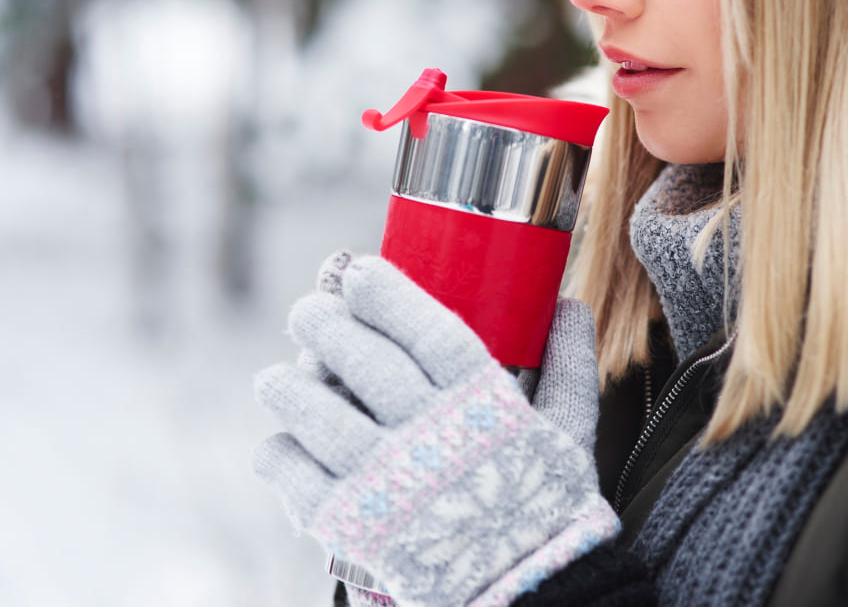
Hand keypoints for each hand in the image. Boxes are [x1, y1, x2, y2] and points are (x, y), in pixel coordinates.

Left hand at [253, 252, 617, 605]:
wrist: (530, 593)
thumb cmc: (548, 508)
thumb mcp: (572, 434)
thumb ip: (571, 367)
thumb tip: (570, 306)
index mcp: (484, 406)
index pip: (429, 331)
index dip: (388, 294)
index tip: (360, 273)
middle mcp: (432, 437)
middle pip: (364, 362)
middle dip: (323, 325)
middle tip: (307, 312)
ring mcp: (389, 483)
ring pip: (318, 415)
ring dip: (287, 388)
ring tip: (276, 379)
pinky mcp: (355, 528)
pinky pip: (299, 480)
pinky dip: (280, 457)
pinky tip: (280, 445)